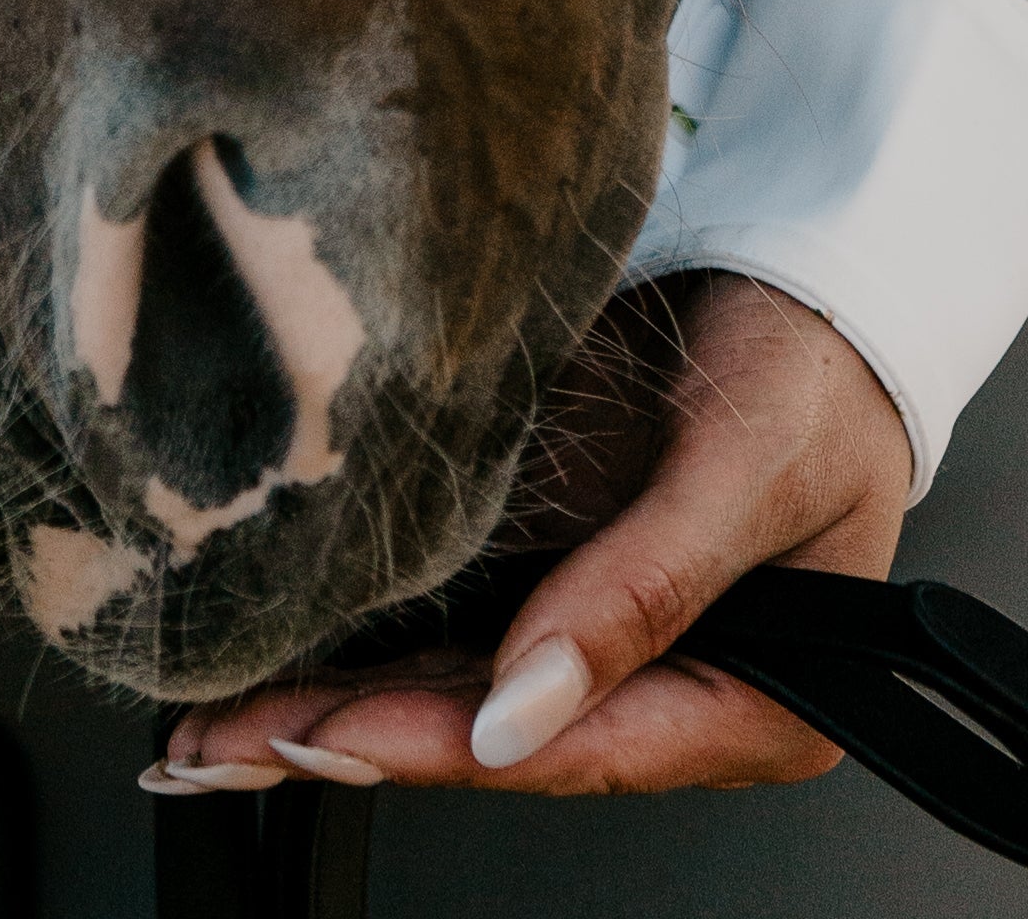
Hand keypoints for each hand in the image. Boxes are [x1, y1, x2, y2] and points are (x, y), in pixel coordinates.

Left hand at [153, 275, 910, 806]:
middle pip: (493, 739)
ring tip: (207, 731)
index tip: (342, 736)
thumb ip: (647, 587)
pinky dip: (356, 646)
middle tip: (224, 746)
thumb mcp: (749, 467)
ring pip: (449, 695)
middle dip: (353, 743)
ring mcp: (595, 632)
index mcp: (750, 708)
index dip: (451, 748)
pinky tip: (263, 664)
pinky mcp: (547, 568)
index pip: (580, 749)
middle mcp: (662, 688)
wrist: (816, 279)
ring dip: (329, 711)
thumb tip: (527, 704)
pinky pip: (442, 625)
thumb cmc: (820, 372)